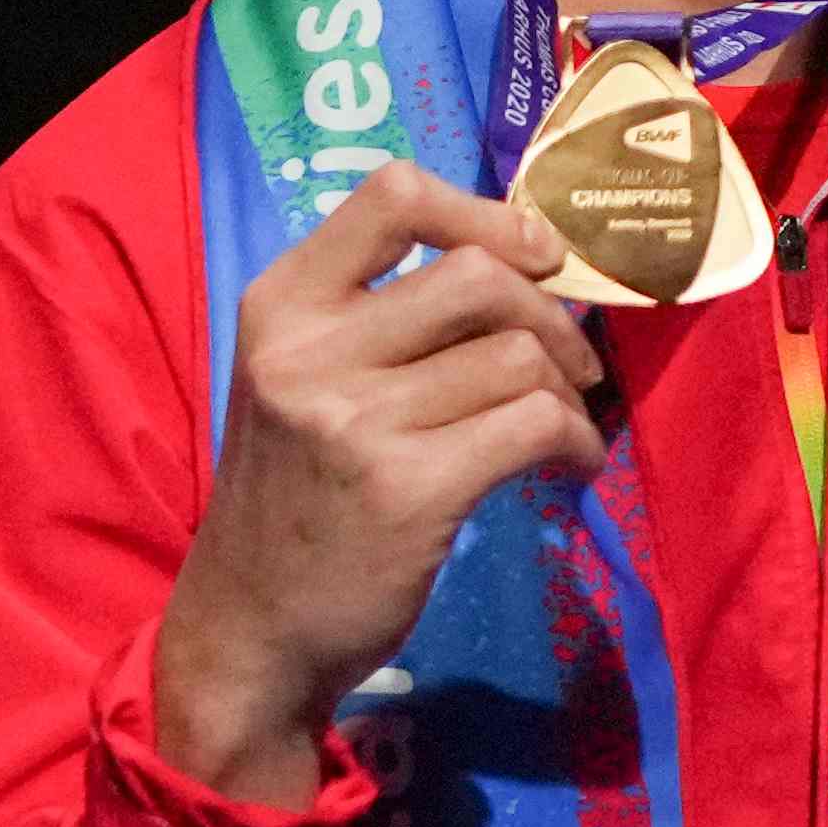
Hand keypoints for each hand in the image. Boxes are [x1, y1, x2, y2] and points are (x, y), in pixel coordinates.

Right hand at [148, 164, 613, 792]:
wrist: (251, 631)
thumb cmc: (295, 494)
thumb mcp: (302, 380)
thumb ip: (384, 314)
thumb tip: (535, 257)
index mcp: (280, 305)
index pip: (394, 194)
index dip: (488, 214)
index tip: (536, 254)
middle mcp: (306, 352)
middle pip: (483, 275)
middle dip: (551, 315)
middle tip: (568, 364)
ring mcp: (353, 421)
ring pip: (519, 355)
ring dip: (568, 390)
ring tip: (559, 425)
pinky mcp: (408, 490)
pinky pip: (537, 425)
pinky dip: (577, 442)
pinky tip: (569, 467)